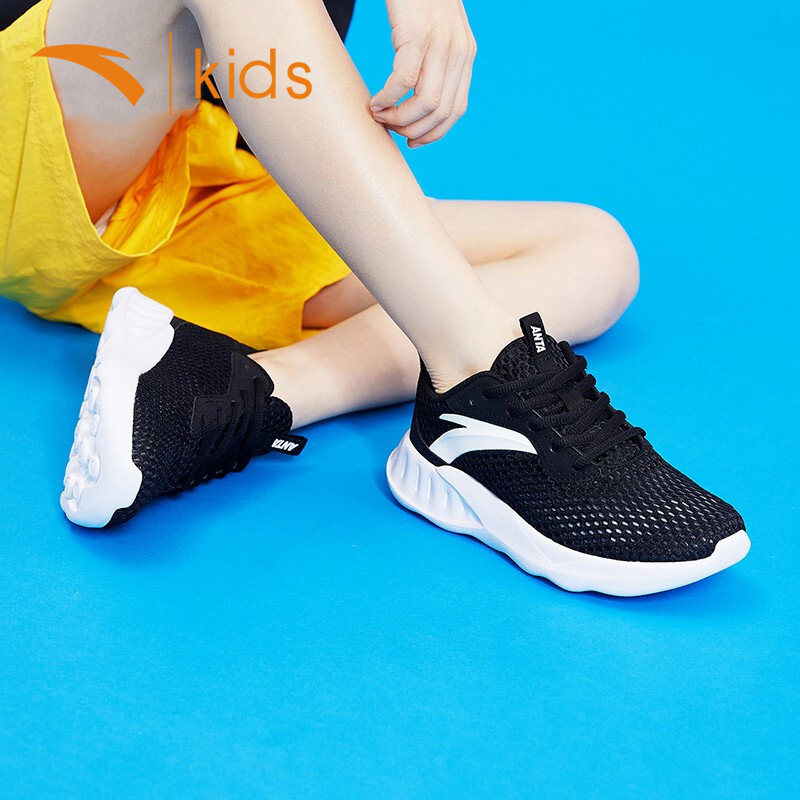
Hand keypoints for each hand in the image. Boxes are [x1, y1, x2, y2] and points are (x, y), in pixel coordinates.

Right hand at [370, 0, 476, 146]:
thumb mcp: (437, 30)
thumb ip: (437, 60)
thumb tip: (421, 97)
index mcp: (465, 55)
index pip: (456, 111)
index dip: (433, 134)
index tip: (412, 141)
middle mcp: (458, 52)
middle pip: (439, 113)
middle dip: (412, 131)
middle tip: (389, 126)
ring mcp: (439, 43)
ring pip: (425, 104)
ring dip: (399, 119)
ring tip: (380, 115)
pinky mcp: (416, 35)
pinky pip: (404, 81)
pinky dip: (387, 99)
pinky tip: (374, 101)